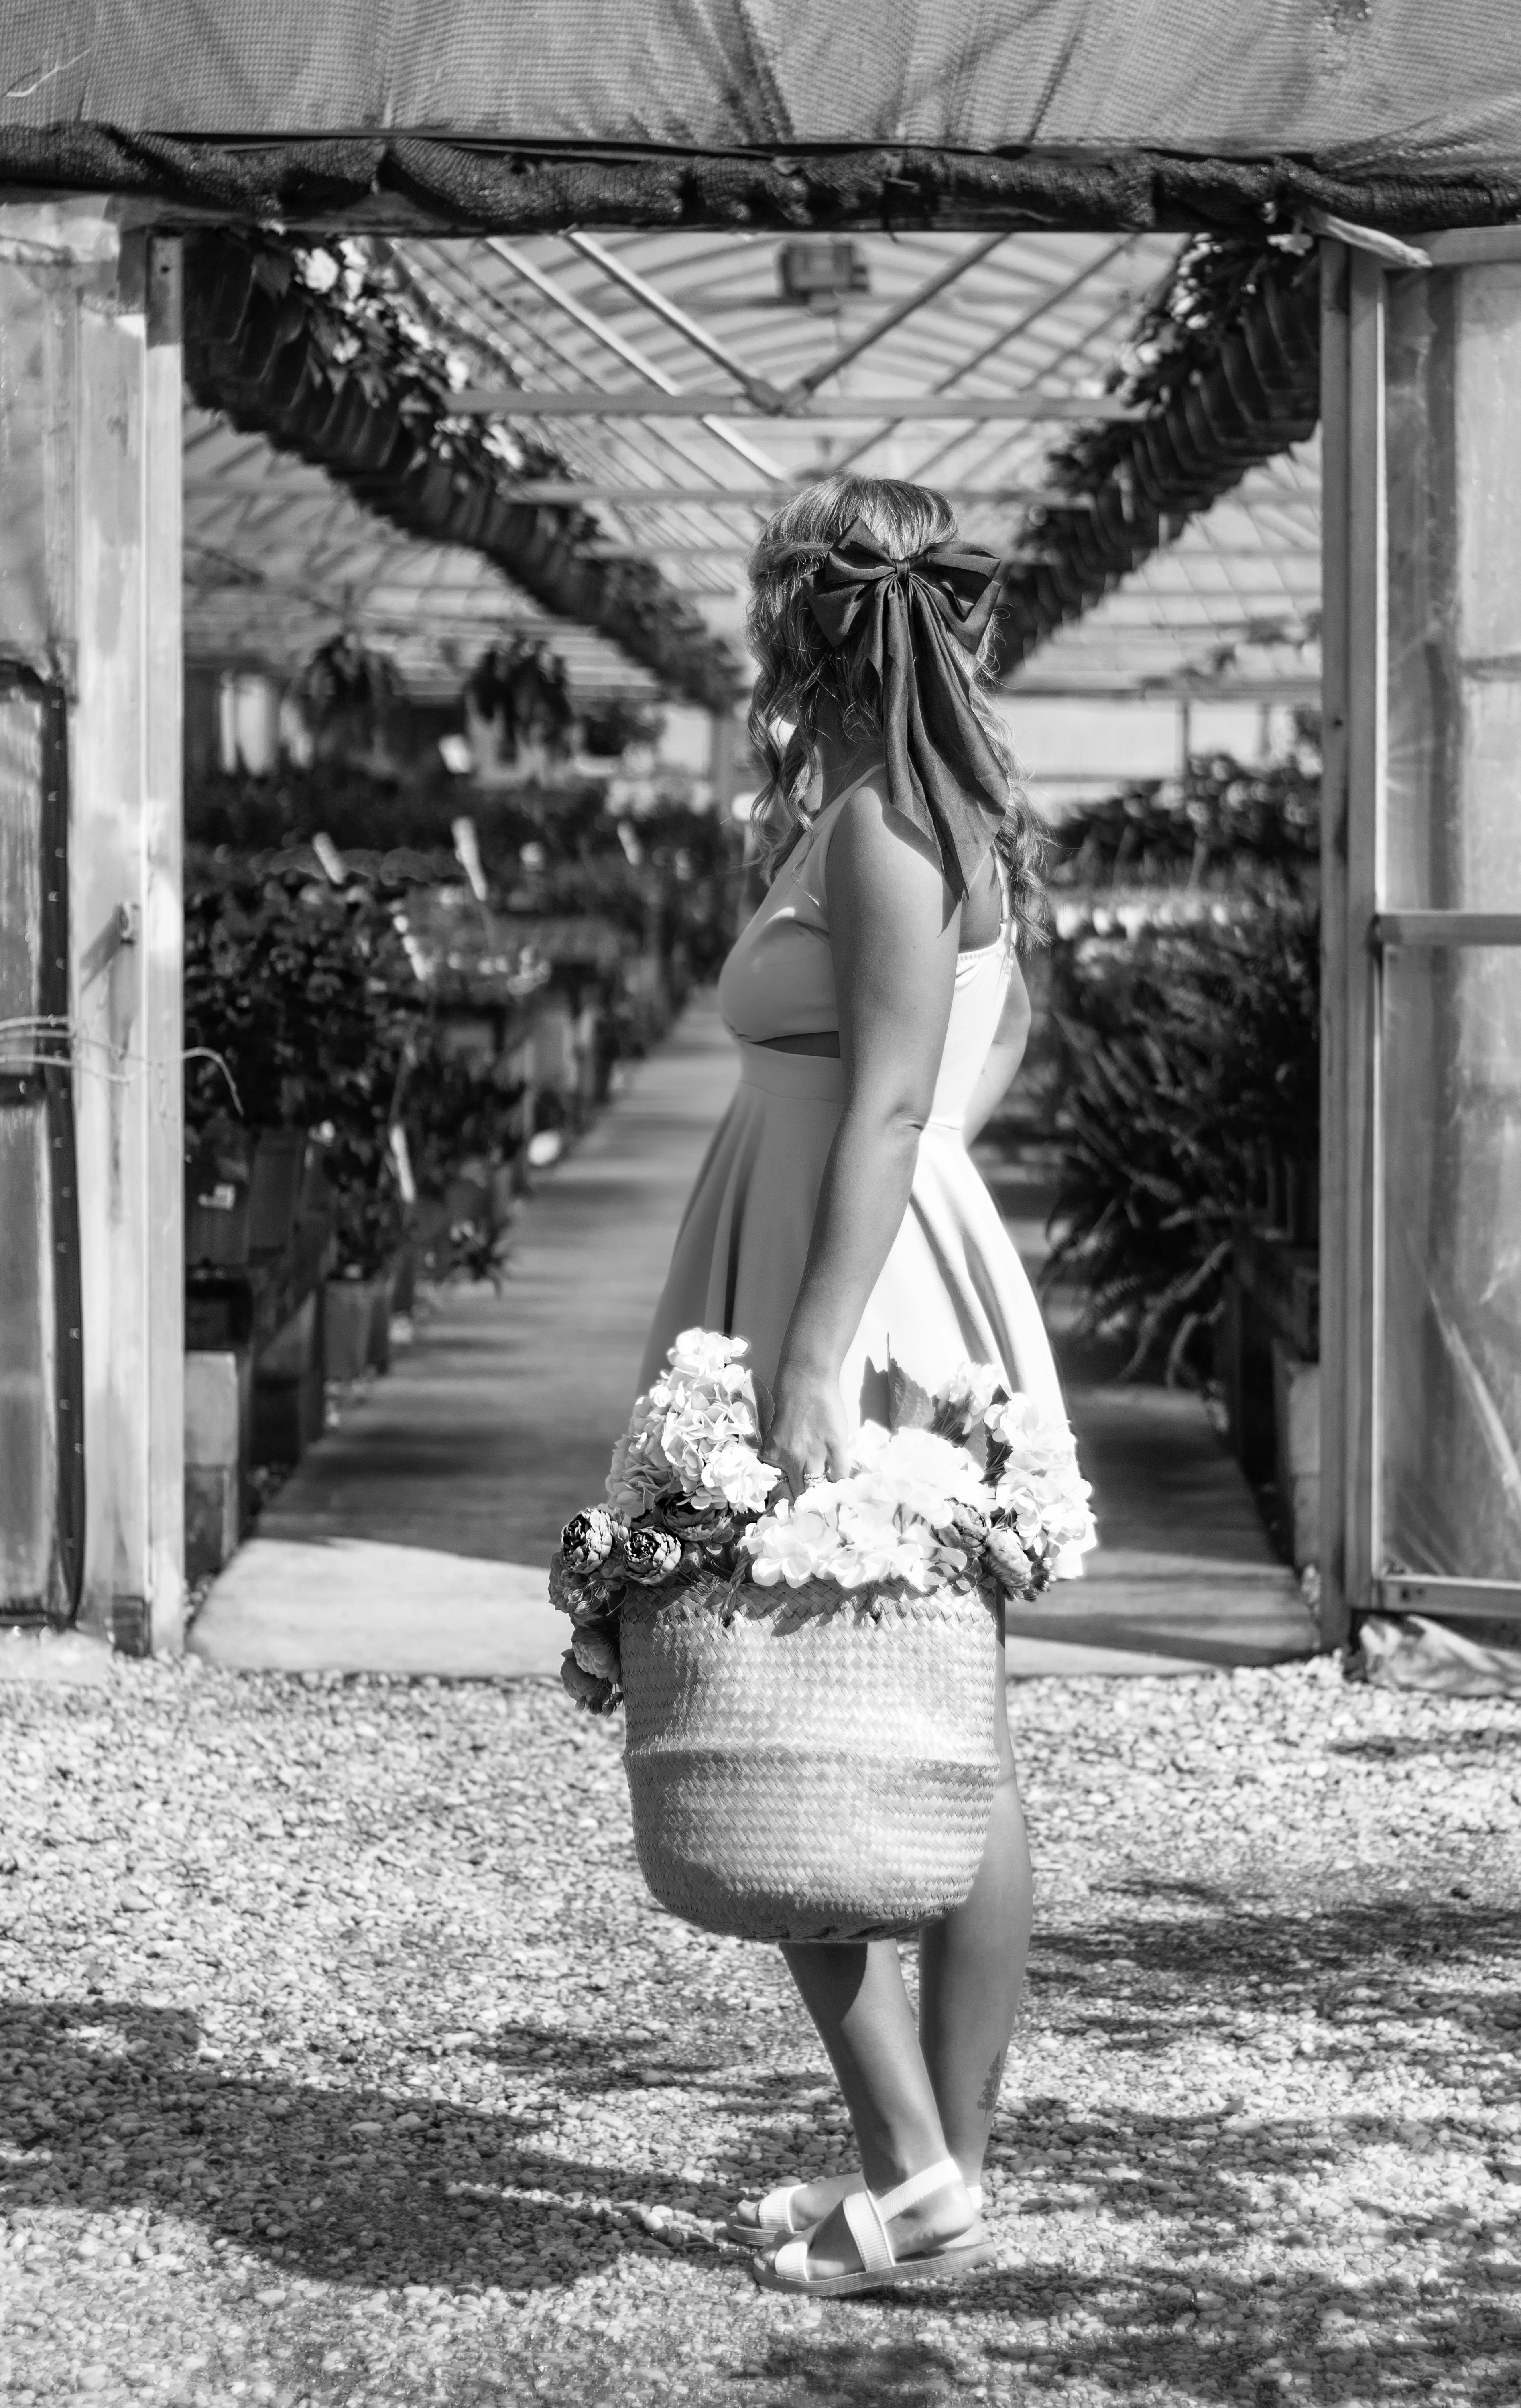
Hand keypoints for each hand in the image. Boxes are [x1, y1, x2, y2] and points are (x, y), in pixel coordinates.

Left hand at [760, 1365, 851, 1499]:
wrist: (807, 1377)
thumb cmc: (787, 1397)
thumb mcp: (773, 1430)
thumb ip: (778, 1451)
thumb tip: (785, 1468)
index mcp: (774, 1454)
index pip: (777, 1487)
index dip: (786, 1494)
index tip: (792, 1497)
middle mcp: (792, 1459)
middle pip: (799, 1493)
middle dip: (804, 1500)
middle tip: (811, 1502)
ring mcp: (815, 1455)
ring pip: (818, 1488)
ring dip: (822, 1495)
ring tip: (827, 1498)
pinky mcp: (835, 1447)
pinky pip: (840, 1475)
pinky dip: (841, 1482)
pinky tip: (841, 1483)